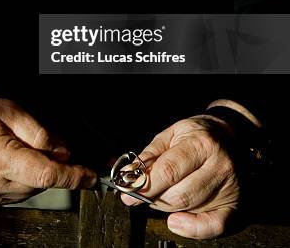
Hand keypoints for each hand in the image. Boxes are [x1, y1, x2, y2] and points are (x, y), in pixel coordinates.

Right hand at [0, 76, 96, 204]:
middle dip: (52, 166)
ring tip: (19, 146)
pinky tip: (11, 159)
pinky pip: (15, 194)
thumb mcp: (9, 110)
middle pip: (40, 183)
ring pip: (29, 190)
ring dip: (37, 172)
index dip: (73, 176)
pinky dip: (23, 178)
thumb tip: (64, 151)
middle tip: (48, 144)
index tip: (90, 177)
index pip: (46, 175)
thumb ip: (39, 132)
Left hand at [120, 115, 239, 238]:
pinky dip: (192, 229)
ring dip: (167, 207)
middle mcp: (219, 165)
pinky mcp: (234, 203)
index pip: (169, 171)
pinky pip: (214, 226)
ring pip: (190, 208)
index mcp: (201, 144)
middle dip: (154, 198)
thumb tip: (129, 175)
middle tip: (142, 194)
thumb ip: (150, 155)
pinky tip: (176, 221)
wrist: (228, 135)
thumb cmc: (196, 135)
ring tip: (160, 195)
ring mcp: (229, 187)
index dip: (145, 185)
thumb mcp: (171, 134)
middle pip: (179, 194)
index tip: (128, 191)